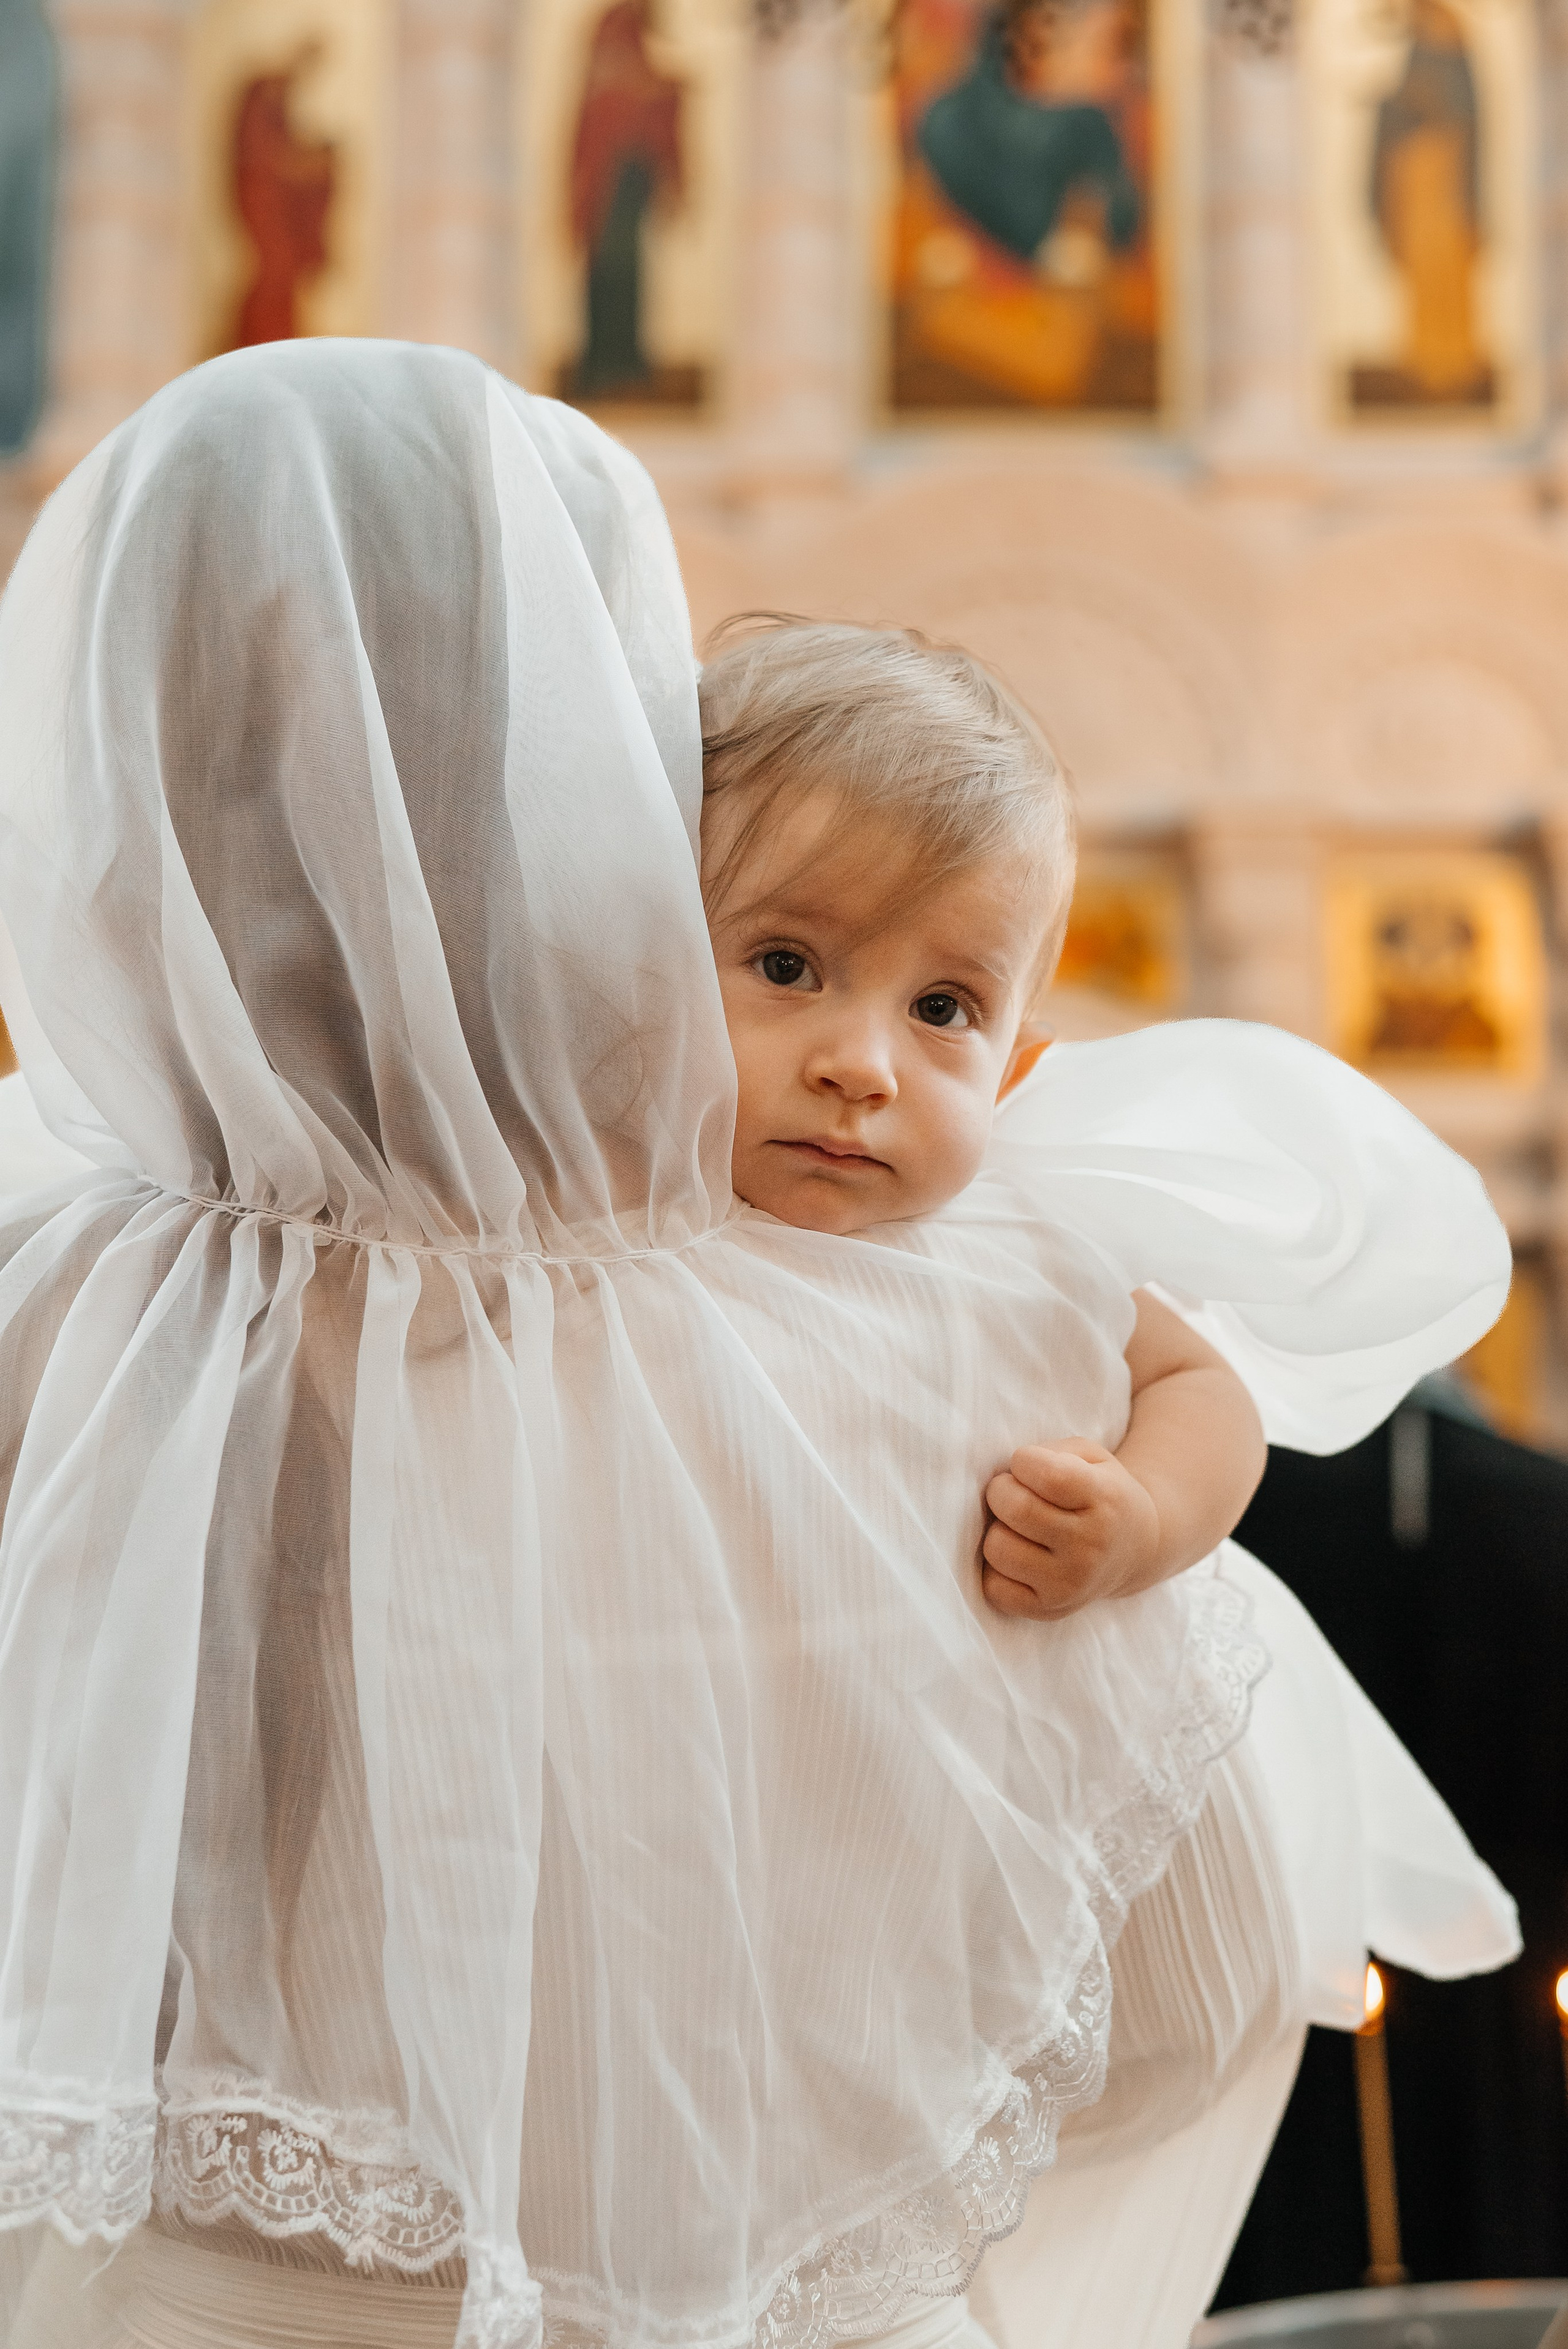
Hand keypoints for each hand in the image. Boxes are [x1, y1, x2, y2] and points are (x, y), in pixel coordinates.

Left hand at [981, 1439, 1161, 1619]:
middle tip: (1013, 1491)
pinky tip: (1019, 1555)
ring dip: (998, 1529)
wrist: (1135, 1550)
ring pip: (998, 1548)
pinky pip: (994, 1587)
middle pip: (1016, 1509)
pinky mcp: (1049, 1610)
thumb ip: (1051, 1453)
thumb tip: (1007, 1474)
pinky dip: (996, 1568)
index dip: (1024, 1461)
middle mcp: (1091, 1546)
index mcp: (1105, 1500)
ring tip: (1017, 1526)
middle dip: (1001, 1490)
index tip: (1028, 1465)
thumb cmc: (1099, 1493)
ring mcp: (1070, 1584)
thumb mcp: (1091, 1457)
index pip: (1047, 1474)